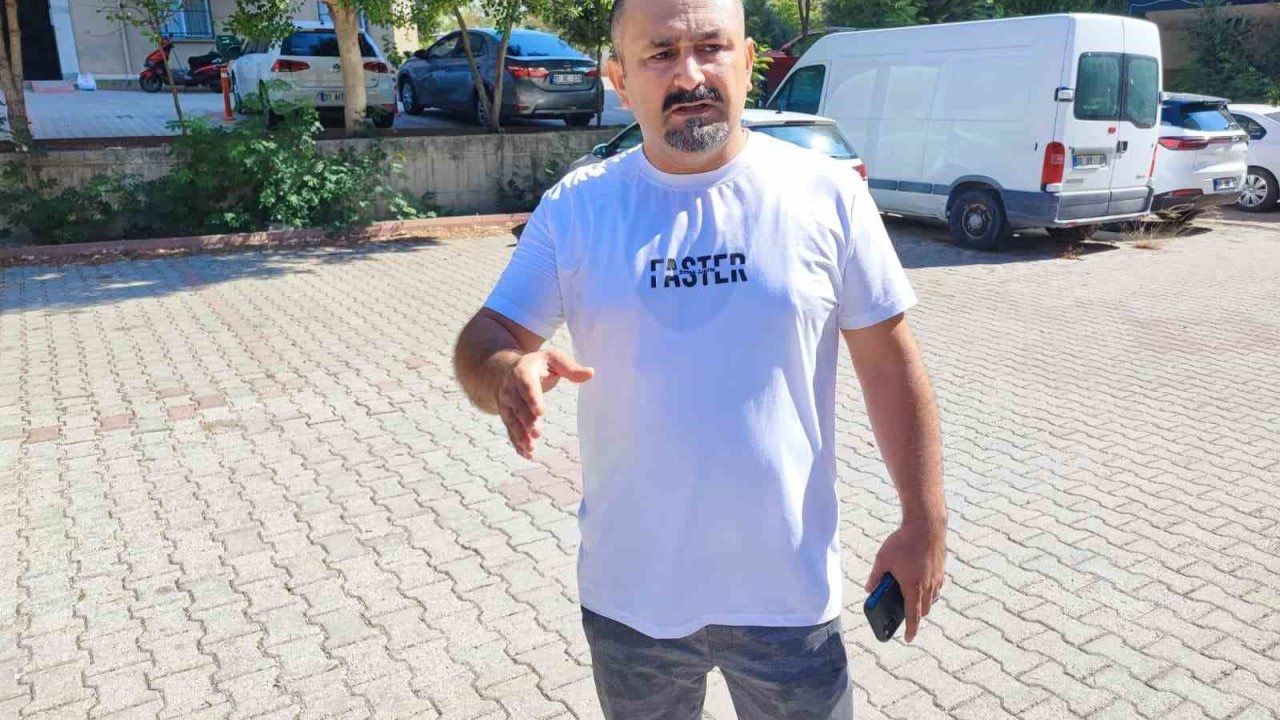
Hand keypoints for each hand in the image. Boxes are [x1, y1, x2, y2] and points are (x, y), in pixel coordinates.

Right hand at [496, 349, 593, 458]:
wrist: (507, 370)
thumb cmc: (539, 364)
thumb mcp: (553, 359)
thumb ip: (570, 367)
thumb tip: (591, 373)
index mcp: (523, 371)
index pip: (526, 385)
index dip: (532, 398)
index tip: (540, 412)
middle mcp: (510, 388)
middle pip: (518, 406)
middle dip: (527, 420)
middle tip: (537, 433)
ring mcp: (507, 403)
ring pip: (512, 420)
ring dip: (520, 435)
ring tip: (531, 448)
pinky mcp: (507, 416)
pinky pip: (511, 430)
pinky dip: (517, 443)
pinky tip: (527, 454)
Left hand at [865, 517, 946, 642]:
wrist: (926, 525)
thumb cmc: (903, 542)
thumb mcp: (882, 560)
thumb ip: (875, 577)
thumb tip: (870, 588)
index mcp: (912, 586)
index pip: (913, 616)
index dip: (910, 629)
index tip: (908, 639)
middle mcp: (928, 585)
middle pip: (924, 609)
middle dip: (916, 616)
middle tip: (907, 616)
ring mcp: (937, 577)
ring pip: (932, 598)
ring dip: (924, 603)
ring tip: (913, 598)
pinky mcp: (942, 568)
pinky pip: (937, 586)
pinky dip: (931, 590)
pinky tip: (922, 582)